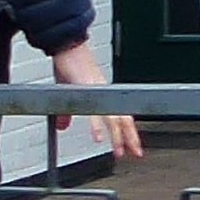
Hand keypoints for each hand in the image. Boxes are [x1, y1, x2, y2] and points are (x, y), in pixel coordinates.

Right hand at [49, 37, 142, 162]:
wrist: (66, 46)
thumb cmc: (69, 65)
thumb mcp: (67, 95)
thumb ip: (67, 113)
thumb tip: (62, 127)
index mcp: (104, 95)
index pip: (121, 116)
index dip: (128, 132)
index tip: (133, 147)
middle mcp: (105, 94)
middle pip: (123, 119)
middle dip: (130, 138)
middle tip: (137, 154)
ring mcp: (98, 92)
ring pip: (113, 118)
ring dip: (117, 136)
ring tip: (118, 152)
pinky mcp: (87, 90)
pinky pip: (94, 111)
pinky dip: (96, 126)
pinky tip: (97, 138)